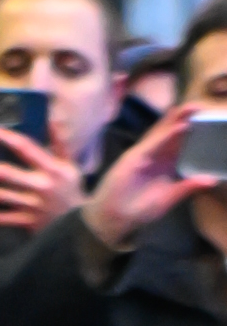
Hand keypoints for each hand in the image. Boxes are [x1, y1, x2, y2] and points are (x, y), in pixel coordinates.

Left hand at [0, 125, 83, 231]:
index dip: (4, 137)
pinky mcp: (26, 222)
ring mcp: (32, 206)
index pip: (24, 147)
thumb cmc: (72, 192)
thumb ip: (59, 144)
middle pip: (7, 173)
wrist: (82, 225)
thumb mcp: (70, 166)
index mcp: (51, 168)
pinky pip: (1, 219)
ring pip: (0, 196)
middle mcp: (40, 185)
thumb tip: (51, 120)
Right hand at [84, 103, 216, 253]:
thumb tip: (212, 181)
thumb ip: (187, 188)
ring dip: (177, 120)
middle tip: (202, 107)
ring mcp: (146, 154)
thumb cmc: (139, 210)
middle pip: (173, 132)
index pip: (183, 143)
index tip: (208, 120)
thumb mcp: (169, 199)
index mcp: (167, 164)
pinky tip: (179, 127)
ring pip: (163, 133)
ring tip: (192, 108)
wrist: (114, 218)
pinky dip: (166, 135)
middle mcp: (158, 155)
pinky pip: (153, 143)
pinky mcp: (135, 157)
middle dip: (186, 119)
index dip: (194, 131)